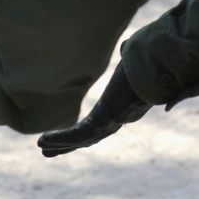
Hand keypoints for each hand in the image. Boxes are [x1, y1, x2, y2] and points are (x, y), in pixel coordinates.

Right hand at [37, 63, 151, 156]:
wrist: (157, 64)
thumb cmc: (148, 61)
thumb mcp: (132, 62)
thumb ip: (128, 57)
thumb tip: (128, 46)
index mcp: (123, 108)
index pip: (99, 125)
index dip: (82, 133)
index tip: (71, 136)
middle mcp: (118, 119)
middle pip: (87, 139)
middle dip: (67, 145)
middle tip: (47, 152)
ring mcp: (110, 123)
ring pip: (80, 140)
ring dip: (60, 144)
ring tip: (41, 147)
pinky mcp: (103, 121)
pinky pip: (77, 135)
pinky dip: (60, 139)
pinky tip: (42, 141)